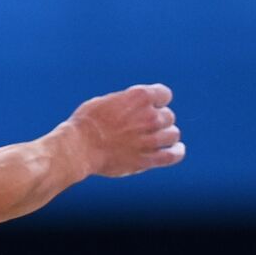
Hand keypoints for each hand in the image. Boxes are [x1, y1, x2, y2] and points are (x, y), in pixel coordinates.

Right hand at [64, 83, 184, 177]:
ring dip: (166, 135)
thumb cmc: (85, 124)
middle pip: (168, 116)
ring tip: (157, 138)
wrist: (78, 147)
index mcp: (139, 97)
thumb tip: (133, 108)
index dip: (158, 100)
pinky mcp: (147, 159)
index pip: (164, 94)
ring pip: (173, 134)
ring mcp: (151, 139)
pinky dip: (177, 152)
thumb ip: (125, 104)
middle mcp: (150, 116)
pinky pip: (173, 156)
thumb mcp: (104, 102)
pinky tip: (176, 150)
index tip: (149, 106)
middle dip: (158, 120)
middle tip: (144, 127)